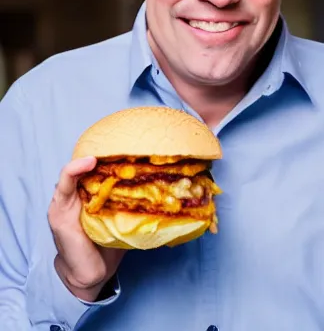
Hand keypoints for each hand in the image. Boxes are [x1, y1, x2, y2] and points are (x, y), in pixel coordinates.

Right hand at [48, 156, 125, 300]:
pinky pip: (65, 182)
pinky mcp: (59, 210)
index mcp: (95, 193)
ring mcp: (67, 200)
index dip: (118, 155)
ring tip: (108, 149)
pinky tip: (89, 162)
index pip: (104, 167)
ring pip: (78, 169)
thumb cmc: (108, 245)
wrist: (92, 274)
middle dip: (108, 153)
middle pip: (92, 165)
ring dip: (92, 158)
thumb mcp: (126, 217)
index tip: (138, 145)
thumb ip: (138, 203)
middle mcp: (80, 193)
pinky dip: (75, 169)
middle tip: (128, 143)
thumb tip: (171, 193)